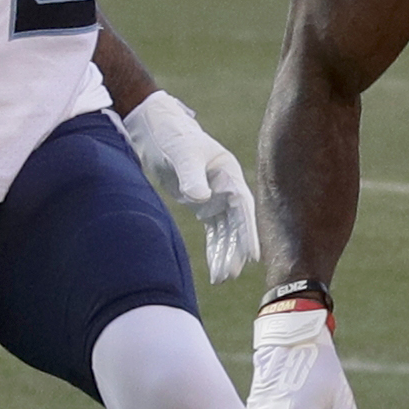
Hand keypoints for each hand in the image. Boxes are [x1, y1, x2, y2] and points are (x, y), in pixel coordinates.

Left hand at [118, 89, 259, 282]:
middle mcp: (227, 187)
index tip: (252, 255)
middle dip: (235, 249)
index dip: (247, 232)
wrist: (157, 130)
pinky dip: (215, 249)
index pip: (243, 207)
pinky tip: (216, 269)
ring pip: (225, 231)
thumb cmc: (173, 137)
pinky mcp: (203, 204)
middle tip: (231, 274)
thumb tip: (201, 199)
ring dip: (225, 253)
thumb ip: (191, 176)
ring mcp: (216, 196)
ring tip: (222, 279)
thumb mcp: (182, 154)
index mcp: (228, 173)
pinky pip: (213, 231)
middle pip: (236, 224)